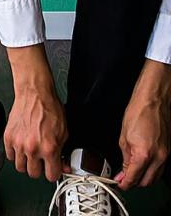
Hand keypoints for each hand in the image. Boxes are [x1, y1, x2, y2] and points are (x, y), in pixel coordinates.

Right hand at [4, 86, 68, 181]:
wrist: (34, 94)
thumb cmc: (49, 108)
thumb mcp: (64, 132)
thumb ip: (63, 152)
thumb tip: (62, 165)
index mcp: (49, 148)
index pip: (51, 176)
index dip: (53, 172)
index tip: (52, 168)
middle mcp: (32, 148)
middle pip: (34, 174)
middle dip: (39, 168)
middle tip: (41, 159)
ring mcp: (18, 143)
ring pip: (20, 167)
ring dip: (26, 162)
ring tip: (30, 154)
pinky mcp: (8, 137)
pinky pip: (9, 155)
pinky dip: (15, 153)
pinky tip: (21, 146)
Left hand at [113, 61, 170, 189]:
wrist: (153, 102)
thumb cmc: (138, 113)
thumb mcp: (124, 136)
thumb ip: (125, 157)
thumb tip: (123, 171)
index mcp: (144, 154)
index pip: (134, 177)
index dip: (125, 183)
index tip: (119, 183)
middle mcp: (158, 157)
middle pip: (147, 182)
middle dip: (134, 183)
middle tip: (123, 178)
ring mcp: (166, 156)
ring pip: (155, 177)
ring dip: (143, 178)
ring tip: (131, 171)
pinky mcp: (169, 152)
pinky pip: (160, 168)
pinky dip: (151, 170)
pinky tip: (142, 165)